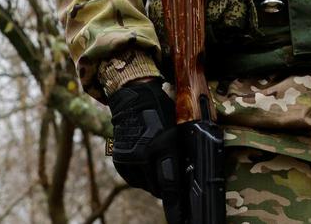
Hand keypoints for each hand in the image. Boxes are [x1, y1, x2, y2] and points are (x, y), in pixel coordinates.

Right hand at [108, 78, 180, 209]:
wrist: (133, 98)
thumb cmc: (162, 109)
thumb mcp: (177, 127)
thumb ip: (181, 149)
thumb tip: (190, 172)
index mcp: (163, 145)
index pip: (170, 182)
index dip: (176, 200)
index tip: (181, 215)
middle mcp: (144, 154)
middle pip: (157, 186)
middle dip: (166, 189)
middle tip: (173, 188)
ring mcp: (130, 158)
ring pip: (145, 184)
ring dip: (153, 182)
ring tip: (159, 170)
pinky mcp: (120, 160)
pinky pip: (133, 179)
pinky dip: (141, 177)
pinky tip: (147, 167)